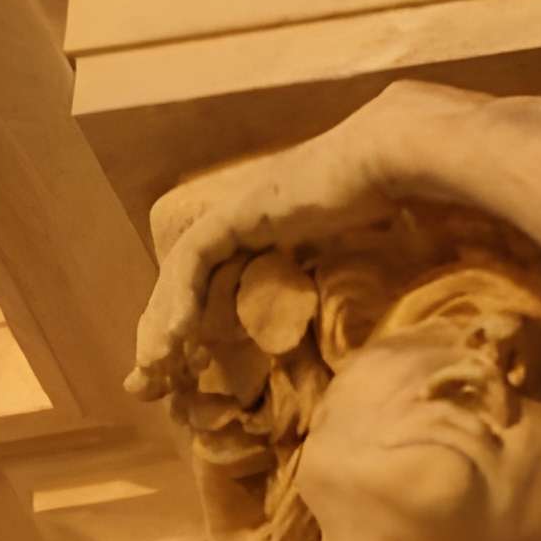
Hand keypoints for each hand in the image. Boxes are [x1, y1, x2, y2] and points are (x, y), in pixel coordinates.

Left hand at [127, 85, 463, 397]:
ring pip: (181, 275)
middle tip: (147, 382)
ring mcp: (237, 212)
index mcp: (267, 231)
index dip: (196, 325)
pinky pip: (194, 260)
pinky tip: (174, 338)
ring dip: (163, 325)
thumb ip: (340, 289)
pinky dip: (180, 301)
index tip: (187, 371)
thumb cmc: (393, 205)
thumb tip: (364, 339)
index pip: (216, 283)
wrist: (390, 157)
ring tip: (152, 371)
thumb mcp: (359, 261)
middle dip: (164, 333)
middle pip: (189, 283)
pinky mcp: (238, 212)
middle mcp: (244, 220)